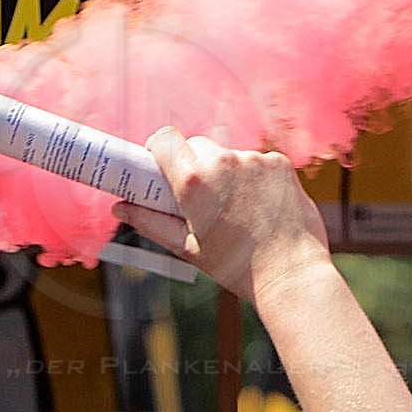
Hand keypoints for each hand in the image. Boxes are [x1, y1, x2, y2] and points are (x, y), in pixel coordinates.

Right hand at [118, 132, 329, 299]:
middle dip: (191, 164)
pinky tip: (259, 206)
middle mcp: (224, 162)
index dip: (158, 148)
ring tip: (234, 209)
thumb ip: (151, 222)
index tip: (159, 164)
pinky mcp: (281, 163)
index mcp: (194, 181)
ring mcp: (256, 160)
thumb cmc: (236, 266)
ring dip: (224, 172)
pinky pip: (256, 162)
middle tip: (195, 195)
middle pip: (196, 146)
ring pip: (228, 155)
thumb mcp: (187, 247)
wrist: (291, 274)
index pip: (164, 138)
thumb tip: (120, 208)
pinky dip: (253, 178)